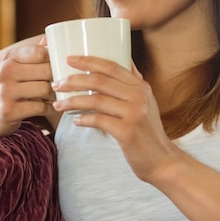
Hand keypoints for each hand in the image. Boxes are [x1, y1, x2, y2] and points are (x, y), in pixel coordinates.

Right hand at [0, 39, 55, 136]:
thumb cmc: (10, 86)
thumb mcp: (17, 66)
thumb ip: (33, 54)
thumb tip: (48, 38)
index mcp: (10, 58)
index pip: (40, 52)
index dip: (55, 60)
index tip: (59, 67)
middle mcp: (6, 72)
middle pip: (46, 71)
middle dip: (57, 79)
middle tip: (60, 85)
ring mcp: (6, 92)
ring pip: (45, 89)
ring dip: (54, 95)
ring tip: (54, 97)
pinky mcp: (9, 110)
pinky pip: (40, 107)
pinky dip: (49, 109)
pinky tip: (48, 108)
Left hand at [52, 55, 177, 182]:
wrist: (162, 161)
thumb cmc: (148, 132)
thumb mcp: (147, 102)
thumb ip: (134, 82)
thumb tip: (126, 59)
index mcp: (141, 86)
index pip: (111, 66)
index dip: (88, 60)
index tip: (68, 59)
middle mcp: (139, 96)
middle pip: (99, 80)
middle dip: (73, 80)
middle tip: (56, 84)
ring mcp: (134, 113)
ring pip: (95, 100)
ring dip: (72, 101)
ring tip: (58, 104)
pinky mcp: (127, 131)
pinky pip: (98, 120)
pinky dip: (83, 119)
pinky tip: (74, 121)